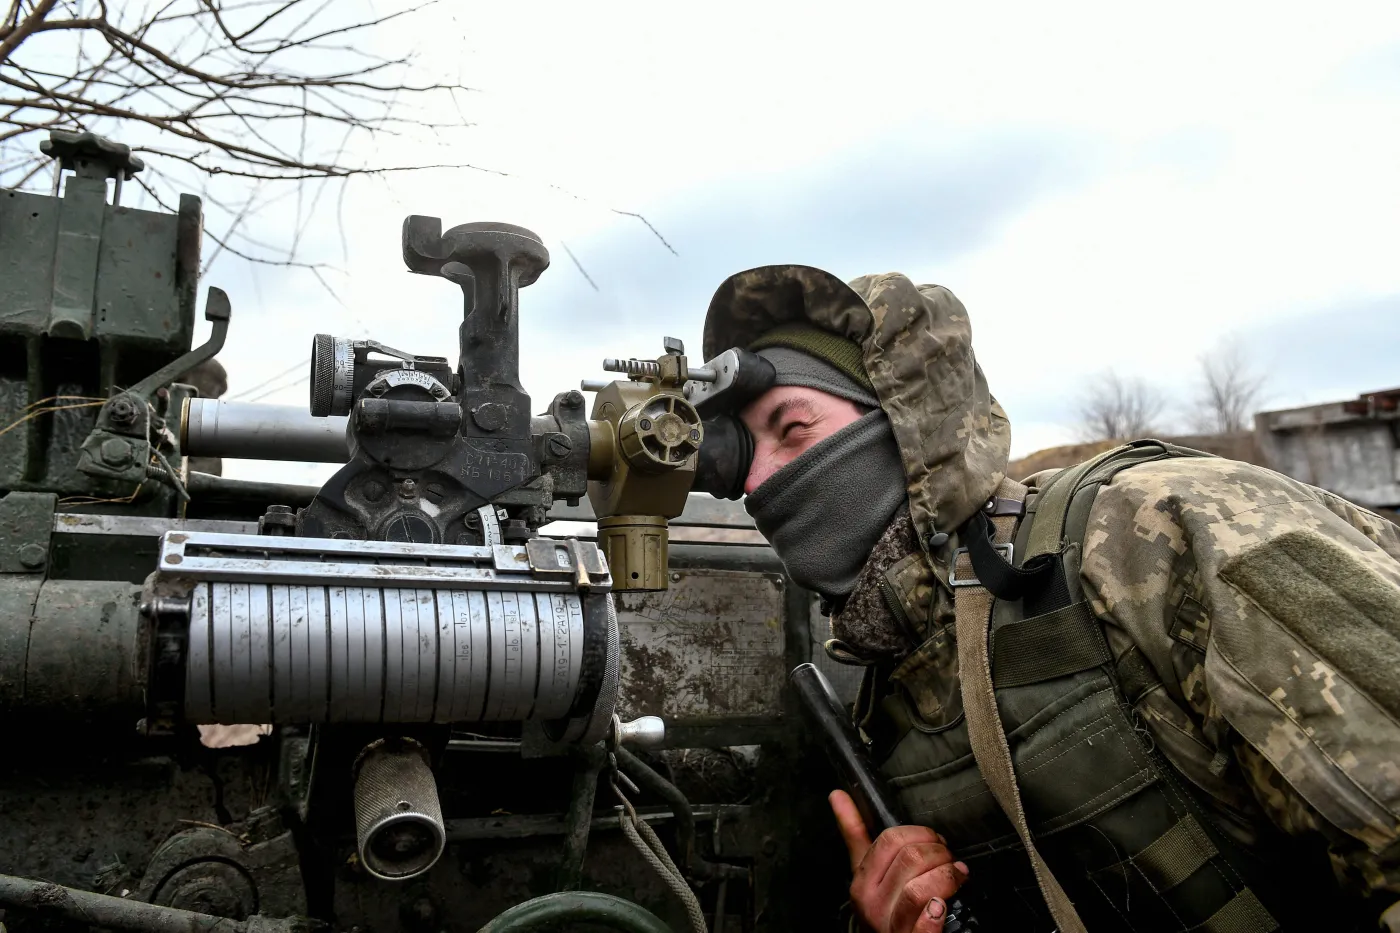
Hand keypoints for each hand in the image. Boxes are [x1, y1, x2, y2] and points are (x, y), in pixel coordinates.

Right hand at [830, 790, 968, 932]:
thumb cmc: (882, 908)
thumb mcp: (865, 873)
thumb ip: (854, 833)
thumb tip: (837, 794)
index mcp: (862, 882)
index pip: (888, 840)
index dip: (919, 834)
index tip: (932, 840)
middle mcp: (872, 904)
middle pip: (910, 858)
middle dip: (939, 852)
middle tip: (948, 858)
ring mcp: (891, 926)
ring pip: (921, 887)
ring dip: (947, 876)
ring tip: (956, 876)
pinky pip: (928, 921)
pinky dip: (939, 910)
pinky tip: (944, 905)